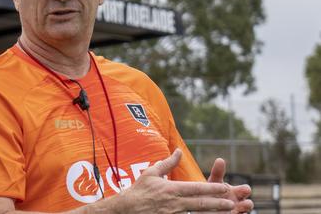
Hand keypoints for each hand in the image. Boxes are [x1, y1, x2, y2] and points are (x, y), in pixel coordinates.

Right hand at [85, 149, 234, 213]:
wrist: (127, 209)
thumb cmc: (139, 190)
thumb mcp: (151, 173)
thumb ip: (167, 162)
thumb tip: (179, 151)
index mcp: (170, 189)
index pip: (195, 188)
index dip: (211, 189)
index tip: (225, 188)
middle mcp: (173, 202)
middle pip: (200, 203)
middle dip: (217, 203)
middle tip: (232, 203)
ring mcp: (172, 213)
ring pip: (196, 213)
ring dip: (212, 212)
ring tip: (227, 212)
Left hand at [207, 158, 253, 213]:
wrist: (206, 204)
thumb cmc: (213, 190)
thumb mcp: (214, 182)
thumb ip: (217, 172)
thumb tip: (220, 159)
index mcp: (237, 191)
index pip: (246, 190)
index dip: (245, 190)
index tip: (244, 190)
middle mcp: (239, 202)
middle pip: (249, 204)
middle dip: (247, 204)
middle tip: (243, 204)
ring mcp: (237, 211)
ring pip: (244, 212)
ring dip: (241, 211)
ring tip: (234, 211)